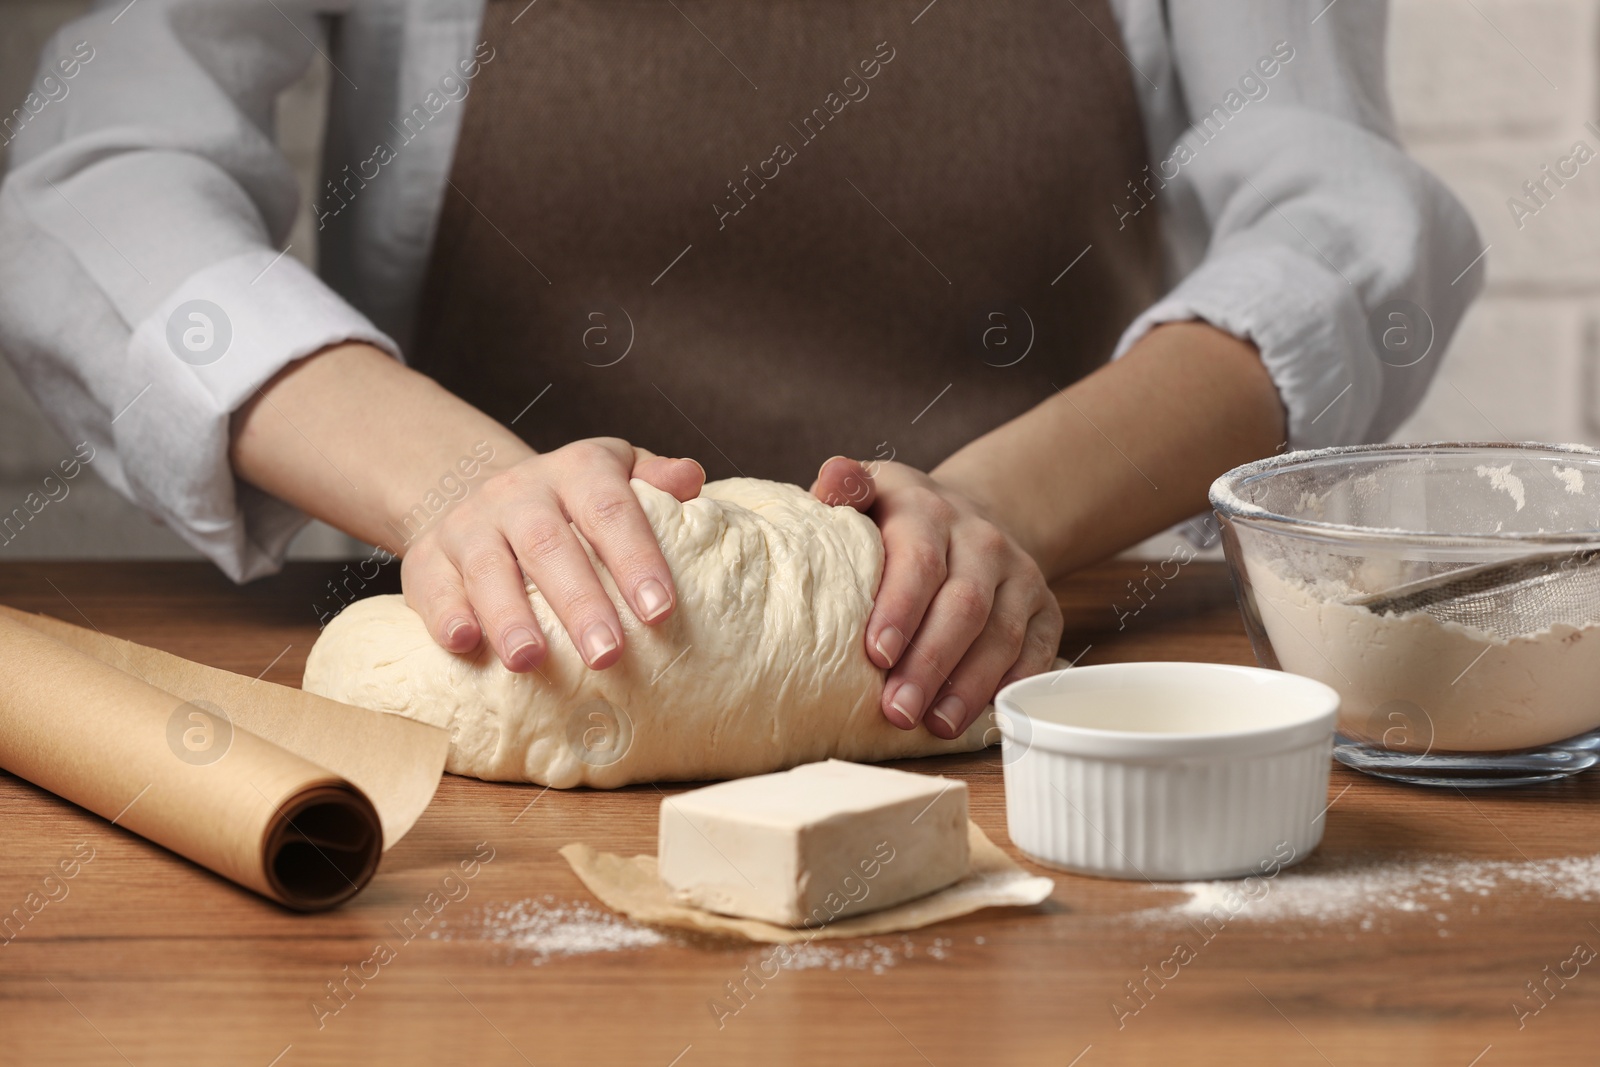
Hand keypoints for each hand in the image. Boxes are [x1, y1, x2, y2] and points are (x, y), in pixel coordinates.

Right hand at [400, 439, 704, 671]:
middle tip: (607, 655)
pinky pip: (433, 584)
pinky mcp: (428, 558)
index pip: (610, 509)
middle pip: (549, 545)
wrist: (478, 495)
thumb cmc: (571, 503)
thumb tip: (691, 480)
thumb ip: (654, 480)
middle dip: (580, 603)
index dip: (635, 558)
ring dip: (510, 616)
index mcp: (576, 471)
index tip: (660, 610)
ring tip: (530, 661)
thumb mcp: (615, 476)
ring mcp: (469, 524)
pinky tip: (464, 643)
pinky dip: (446, 614)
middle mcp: (519, 492)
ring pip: (488, 567)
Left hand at [811, 457, 1062, 737]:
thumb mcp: (867, 493)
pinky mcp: (1045, 608)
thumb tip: (830, 481)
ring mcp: (1019, 574)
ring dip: (968, 686)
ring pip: (1001, 635)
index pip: (918, 559)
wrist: (970, 520)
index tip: (877, 654)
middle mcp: (980, 539)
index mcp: (927, 510)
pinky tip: (983, 717)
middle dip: (930, 663)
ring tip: (936, 726)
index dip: (901, 608)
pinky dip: (1012, 686)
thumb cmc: (896, 521)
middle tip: (898, 711)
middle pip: (962, 606)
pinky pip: (1036, 651)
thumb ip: (843, 488)